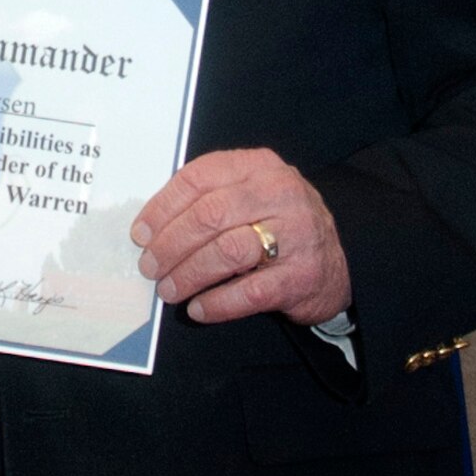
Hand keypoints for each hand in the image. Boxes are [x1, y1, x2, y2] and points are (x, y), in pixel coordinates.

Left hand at [131, 147, 350, 325]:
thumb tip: (151, 225)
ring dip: (188, 274)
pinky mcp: (301, 276)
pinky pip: (249, 291)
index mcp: (258, 166)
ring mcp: (295, 234)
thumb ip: (209, 196)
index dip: (162, 207)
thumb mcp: (250, 193)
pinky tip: (198, 308)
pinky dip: (217, 303)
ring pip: (227, 252)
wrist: (334, 262)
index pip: (198, 178)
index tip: (141, 233)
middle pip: (209, 215)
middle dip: (170, 244)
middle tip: (150, 266)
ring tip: (168, 289)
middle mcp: (280, 193)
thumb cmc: (277, 224)